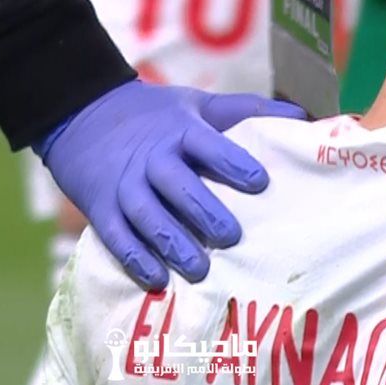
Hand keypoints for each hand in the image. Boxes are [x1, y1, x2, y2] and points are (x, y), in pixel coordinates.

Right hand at [35, 79, 306, 287]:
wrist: (81, 115)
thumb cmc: (159, 116)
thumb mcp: (199, 104)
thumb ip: (249, 111)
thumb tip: (304, 116)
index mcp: (181, 131)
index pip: (208, 144)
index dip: (232, 162)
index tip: (260, 182)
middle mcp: (151, 159)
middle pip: (176, 184)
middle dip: (203, 211)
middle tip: (232, 237)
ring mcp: (123, 185)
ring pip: (146, 215)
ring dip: (171, 243)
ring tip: (200, 269)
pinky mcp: (100, 208)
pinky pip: (115, 237)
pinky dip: (134, 259)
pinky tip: (157, 280)